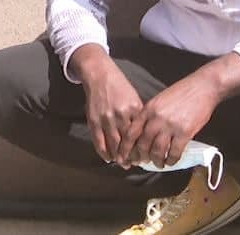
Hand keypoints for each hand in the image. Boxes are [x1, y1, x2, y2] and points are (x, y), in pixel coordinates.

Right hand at [73, 46, 142, 165]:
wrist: (99, 76)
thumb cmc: (120, 87)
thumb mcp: (135, 98)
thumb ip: (139, 116)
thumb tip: (146, 136)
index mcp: (134, 109)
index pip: (140, 136)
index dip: (142, 149)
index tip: (145, 157)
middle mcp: (121, 115)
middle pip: (128, 143)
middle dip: (132, 157)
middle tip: (135, 164)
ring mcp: (106, 119)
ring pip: (114, 145)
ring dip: (119, 157)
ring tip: (123, 163)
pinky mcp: (93, 121)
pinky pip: (99, 142)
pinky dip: (104, 153)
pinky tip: (108, 158)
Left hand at [119, 73, 219, 167]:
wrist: (203, 87)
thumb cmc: (181, 93)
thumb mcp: (159, 100)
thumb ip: (150, 115)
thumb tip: (143, 134)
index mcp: (148, 109)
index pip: (131, 133)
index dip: (126, 148)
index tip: (125, 157)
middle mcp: (156, 118)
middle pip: (142, 144)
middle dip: (141, 157)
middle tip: (142, 162)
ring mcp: (170, 125)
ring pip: (157, 151)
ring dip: (156, 161)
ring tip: (158, 164)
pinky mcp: (185, 132)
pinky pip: (174, 152)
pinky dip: (171, 160)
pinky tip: (171, 162)